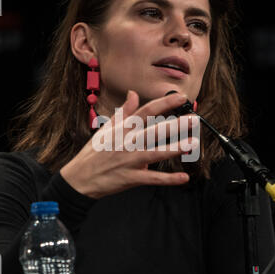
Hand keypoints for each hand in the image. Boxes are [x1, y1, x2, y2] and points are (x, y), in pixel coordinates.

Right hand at [60, 90, 198, 198]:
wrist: (79, 178)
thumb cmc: (94, 153)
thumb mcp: (107, 129)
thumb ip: (124, 112)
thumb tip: (133, 94)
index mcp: (123, 129)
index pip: (146, 112)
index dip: (164, 103)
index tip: (181, 98)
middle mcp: (127, 143)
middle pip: (154, 131)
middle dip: (175, 125)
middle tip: (194, 120)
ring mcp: (129, 161)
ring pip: (154, 153)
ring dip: (174, 148)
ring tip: (191, 144)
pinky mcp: (131, 178)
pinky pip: (152, 178)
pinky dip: (168, 179)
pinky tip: (183, 177)